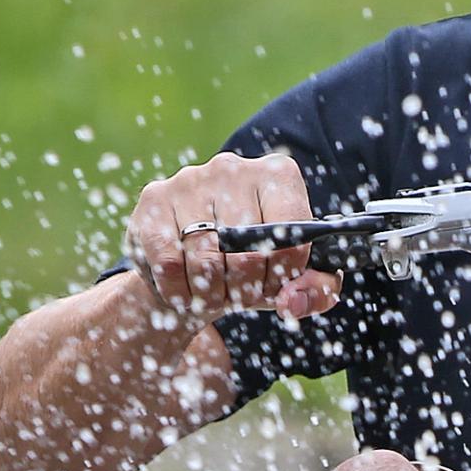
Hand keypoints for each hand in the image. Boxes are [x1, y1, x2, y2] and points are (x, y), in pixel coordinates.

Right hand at [126, 149, 330, 319]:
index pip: (293, 233)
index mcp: (278, 175)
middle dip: (245, 289)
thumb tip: (290, 301)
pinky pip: (169, 264)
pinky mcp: (154, 200)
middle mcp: (233, 168)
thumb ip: (316, 291)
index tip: (273, 284)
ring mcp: (190, 180)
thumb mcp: (294, 279)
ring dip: (210, 295)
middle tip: (239, 295)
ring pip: (206, 261)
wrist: (190, 264)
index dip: (284, 273)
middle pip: (249, 252)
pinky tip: (184, 292)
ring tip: (212, 294)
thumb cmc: (251, 267)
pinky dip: (178, 292)